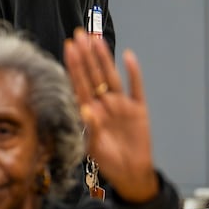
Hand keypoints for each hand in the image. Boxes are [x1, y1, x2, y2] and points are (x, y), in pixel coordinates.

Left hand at [64, 29, 159, 202]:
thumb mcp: (94, 148)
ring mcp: (121, 105)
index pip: (80, 83)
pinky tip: (129, 57)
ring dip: (104, 58)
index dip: (75, 65)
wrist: (131, 173)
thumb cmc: (109, 162)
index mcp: (89, 112)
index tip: (69, 47)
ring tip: (97, 39)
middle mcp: (104, 104)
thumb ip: (91, 128)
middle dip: (86, 55)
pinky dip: (133, 73)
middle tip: (80, 35)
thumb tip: (86, 109)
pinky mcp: (138, 110)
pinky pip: (136, 88)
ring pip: (111, 77)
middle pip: (93, 75)